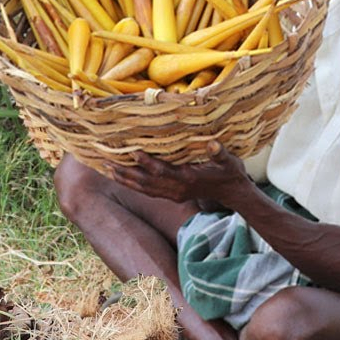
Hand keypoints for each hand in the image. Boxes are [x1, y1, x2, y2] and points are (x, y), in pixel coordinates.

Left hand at [108, 141, 249, 205]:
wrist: (232, 193)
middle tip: (106, 163)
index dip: (147, 162)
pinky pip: (148, 192)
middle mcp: (176, 188)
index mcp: (187, 178)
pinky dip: (133, 185)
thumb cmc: (230, 173)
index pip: (162, 170)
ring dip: (125, 179)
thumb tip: (213, 144)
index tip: (132, 152)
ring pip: (143, 188)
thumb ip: (220, 153)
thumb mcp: (229, 161)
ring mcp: (173, 193)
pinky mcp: (172, 196)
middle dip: (125, 173)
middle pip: (145, 182)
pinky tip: (122, 178)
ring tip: (107, 169)